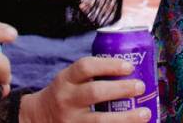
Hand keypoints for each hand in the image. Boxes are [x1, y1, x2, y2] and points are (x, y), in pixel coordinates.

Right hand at [18, 57, 150, 121]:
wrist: (38, 118)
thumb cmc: (63, 94)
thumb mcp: (68, 79)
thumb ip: (91, 74)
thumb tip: (129, 69)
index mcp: (65, 79)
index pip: (85, 67)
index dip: (108, 65)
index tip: (129, 66)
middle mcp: (67, 99)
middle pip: (94, 93)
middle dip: (121, 89)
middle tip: (141, 86)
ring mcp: (71, 121)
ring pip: (99, 121)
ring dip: (126, 118)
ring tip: (145, 113)